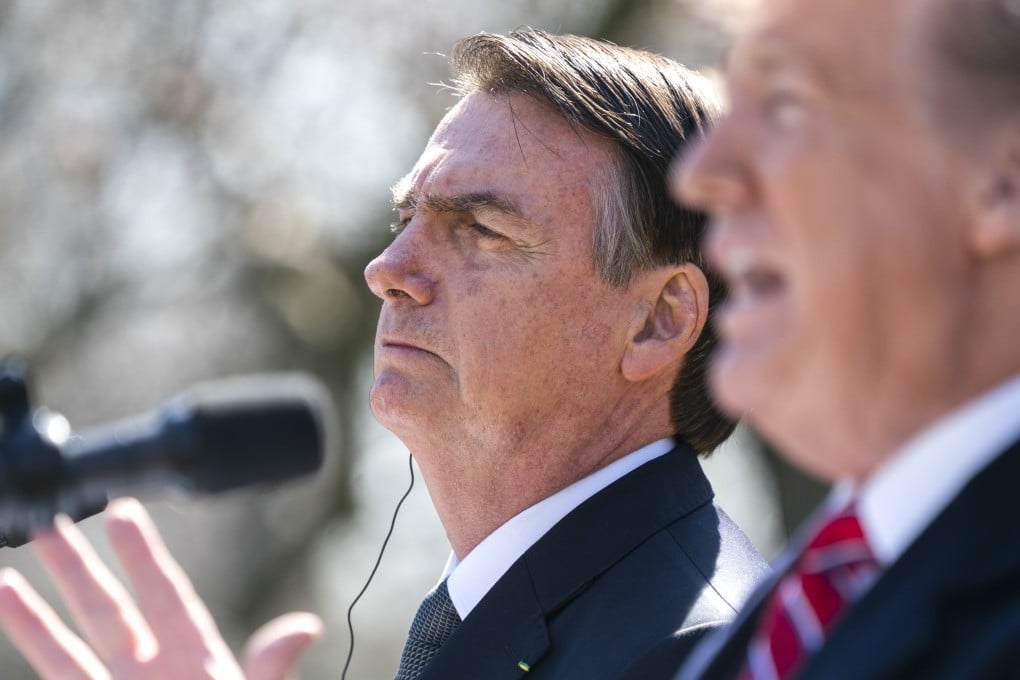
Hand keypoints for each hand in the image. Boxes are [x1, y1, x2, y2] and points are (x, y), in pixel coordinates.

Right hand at [0, 498, 321, 679]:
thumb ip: (266, 670)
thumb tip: (304, 627)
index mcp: (195, 658)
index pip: (165, 594)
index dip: (143, 555)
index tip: (123, 511)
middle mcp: (150, 672)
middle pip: (107, 609)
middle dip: (77, 567)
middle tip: (50, 519)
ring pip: (67, 649)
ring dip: (33, 617)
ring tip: (5, 578)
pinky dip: (30, 656)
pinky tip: (8, 624)